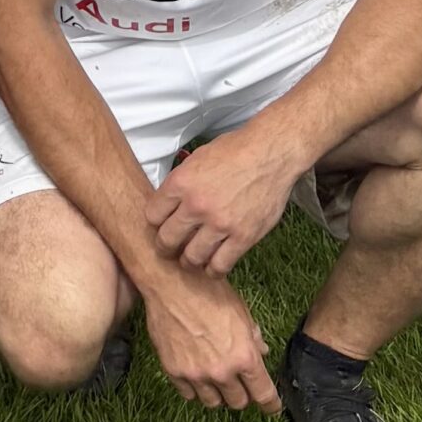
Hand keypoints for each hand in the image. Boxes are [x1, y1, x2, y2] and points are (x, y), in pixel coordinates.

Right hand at [141, 266, 279, 410]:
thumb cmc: (208, 290)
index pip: (264, 395)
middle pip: (238, 403)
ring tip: (216, 378)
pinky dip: (195, 388)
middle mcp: (221, 371)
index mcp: (244, 356)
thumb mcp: (240, 310)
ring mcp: (196, 374)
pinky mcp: (174, 371)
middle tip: (239, 382)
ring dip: (218, 393)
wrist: (170, 282)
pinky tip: (196, 374)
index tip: (271, 407)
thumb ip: (252, 336)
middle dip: (243, 394)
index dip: (271, 404)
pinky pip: (189, 394)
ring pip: (213, 403)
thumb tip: (261, 352)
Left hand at [147, 129, 294, 275]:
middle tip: (170, 248)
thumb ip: (181, 184)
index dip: (155, 223)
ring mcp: (220, 224)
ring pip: (192, 257)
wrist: (269, 154)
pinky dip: (213, 270)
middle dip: (165, 246)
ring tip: (191, 259)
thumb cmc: (234, 151)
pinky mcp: (243, 237)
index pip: (152, 215)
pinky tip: (212, 265)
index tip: (160, 226)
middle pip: (167, 240)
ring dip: (188, 261)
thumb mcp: (195, 160)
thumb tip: (169, 204)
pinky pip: (220, 265)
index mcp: (180, 183)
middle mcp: (196, 206)